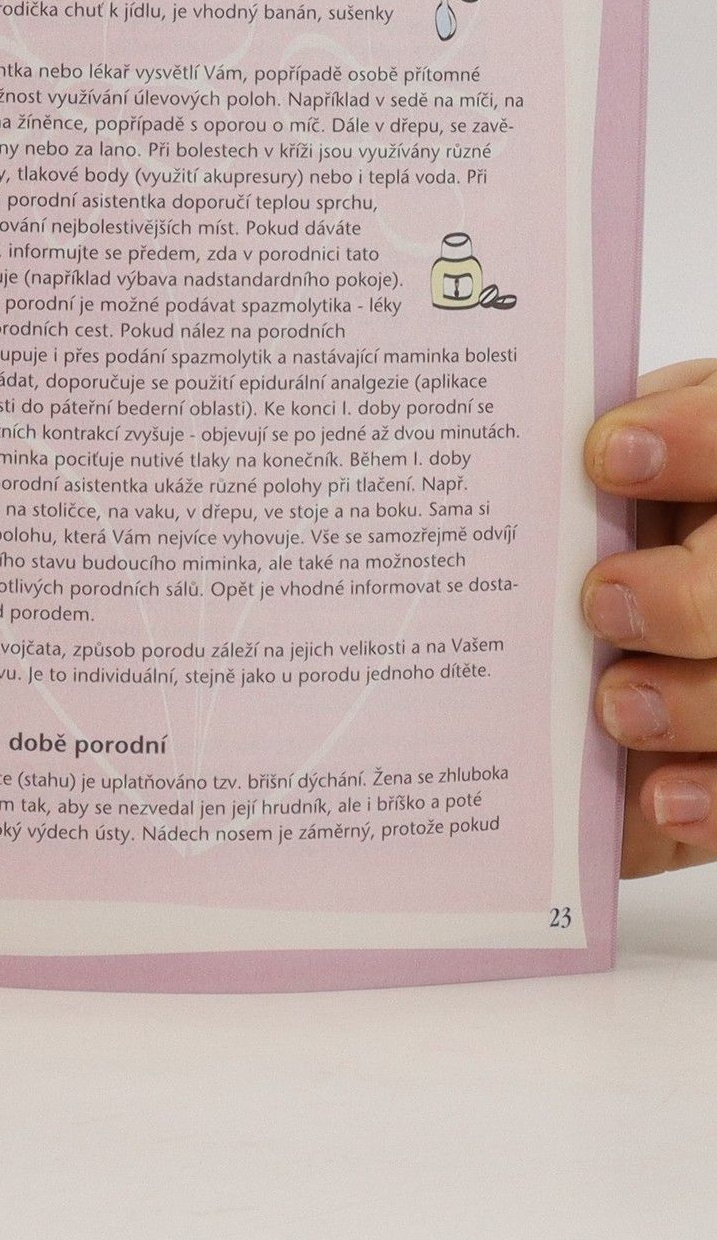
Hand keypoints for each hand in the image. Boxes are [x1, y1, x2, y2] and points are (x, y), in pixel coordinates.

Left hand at [582, 359, 716, 874]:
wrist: (634, 616)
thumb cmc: (596, 528)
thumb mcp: (594, 470)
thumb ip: (582, 460)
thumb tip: (540, 449)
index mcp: (712, 472)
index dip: (691, 439)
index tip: (607, 453)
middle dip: (686, 595)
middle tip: (602, 602)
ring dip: (693, 702)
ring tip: (615, 705)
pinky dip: (712, 800)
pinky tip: (659, 798)